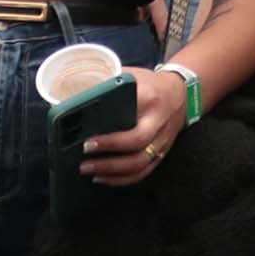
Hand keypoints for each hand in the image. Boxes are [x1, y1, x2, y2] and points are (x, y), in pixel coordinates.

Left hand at [79, 67, 185, 186]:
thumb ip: (106, 84)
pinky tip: (103, 178)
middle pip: (138, 143)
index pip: (132, 118)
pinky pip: (144, 171)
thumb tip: (74, 97)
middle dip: (109, 155)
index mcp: (150, 99)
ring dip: (113, 171)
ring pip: (141, 163)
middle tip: (84, 158)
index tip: (87, 141)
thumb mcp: (130, 76)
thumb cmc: (149, 84)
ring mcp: (163, 139)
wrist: (180, 91)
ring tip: (89, 171)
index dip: (111, 136)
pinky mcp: (163, 152)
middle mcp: (159, 121)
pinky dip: (123, 179)